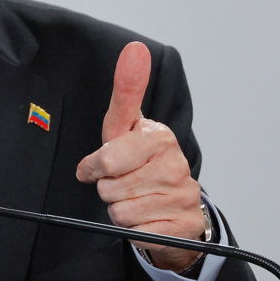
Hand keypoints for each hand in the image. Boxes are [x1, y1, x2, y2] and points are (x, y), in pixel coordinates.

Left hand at [75, 42, 204, 271]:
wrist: (175, 208)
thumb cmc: (141, 162)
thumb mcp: (126, 127)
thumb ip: (126, 90)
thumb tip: (135, 49)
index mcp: (160, 137)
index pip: (108, 159)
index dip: (96, 166)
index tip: (99, 166)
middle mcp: (176, 165)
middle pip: (110, 187)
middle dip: (108, 188)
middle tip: (124, 182)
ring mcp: (182, 197)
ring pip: (120, 211)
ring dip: (120, 208)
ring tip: (136, 198)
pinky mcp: (182, 227)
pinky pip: (135, 231)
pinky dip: (133, 228)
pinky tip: (147, 216)